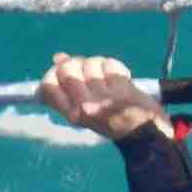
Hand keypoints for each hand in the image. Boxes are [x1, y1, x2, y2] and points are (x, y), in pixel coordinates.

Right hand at [39, 53, 171, 140]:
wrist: (144, 135)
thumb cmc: (111, 123)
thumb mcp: (83, 111)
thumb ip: (68, 86)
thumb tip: (57, 56)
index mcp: (72, 114)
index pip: (48, 85)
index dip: (54, 72)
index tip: (65, 72)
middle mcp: (84, 107)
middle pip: (66, 67)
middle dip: (78, 64)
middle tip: (91, 74)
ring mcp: (103, 98)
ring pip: (91, 62)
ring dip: (100, 66)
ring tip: (108, 80)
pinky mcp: (121, 89)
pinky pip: (110, 64)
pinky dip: (116, 68)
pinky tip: (121, 80)